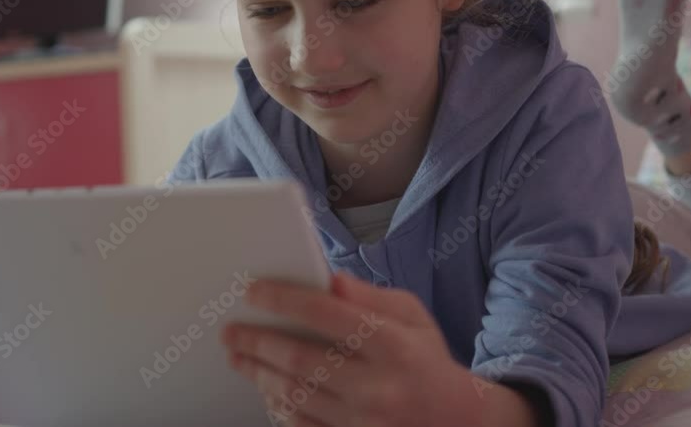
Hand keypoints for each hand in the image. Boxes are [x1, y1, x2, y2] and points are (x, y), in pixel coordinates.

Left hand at [221, 272, 541, 426]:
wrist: (459, 422)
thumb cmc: (427, 360)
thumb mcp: (412, 316)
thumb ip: (369, 296)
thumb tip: (328, 279)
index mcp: (393, 344)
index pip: (327, 314)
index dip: (284, 299)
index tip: (253, 291)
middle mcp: (377, 386)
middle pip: (301, 361)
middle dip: (257, 342)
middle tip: (231, 330)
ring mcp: (364, 422)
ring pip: (295, 396)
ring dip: (259, 374)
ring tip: (239, 356)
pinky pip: (303, 426)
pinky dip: (279, 406)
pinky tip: (265, 389)